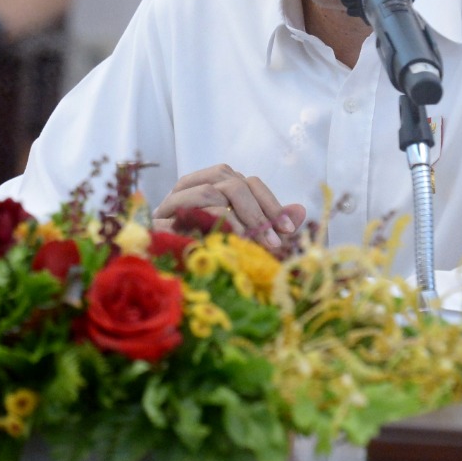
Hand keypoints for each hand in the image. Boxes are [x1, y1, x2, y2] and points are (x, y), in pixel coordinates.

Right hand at [152, 164, 305, 252]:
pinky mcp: (160, 220)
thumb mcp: (244, 242)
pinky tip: (229, 241)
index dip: (270, 202)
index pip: (245, 181)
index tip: (289, 229)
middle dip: (257, 210)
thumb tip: (300, 211)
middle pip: (229, 179)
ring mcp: (173, 202)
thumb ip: (268, 225)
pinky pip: (189, 209)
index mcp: (211, 189)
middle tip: (274, 243)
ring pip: (210, 190)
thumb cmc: (206, 259)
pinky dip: (214, 221)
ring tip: (253, 244)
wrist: (162, 281)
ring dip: (239, 216)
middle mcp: (190, 189)